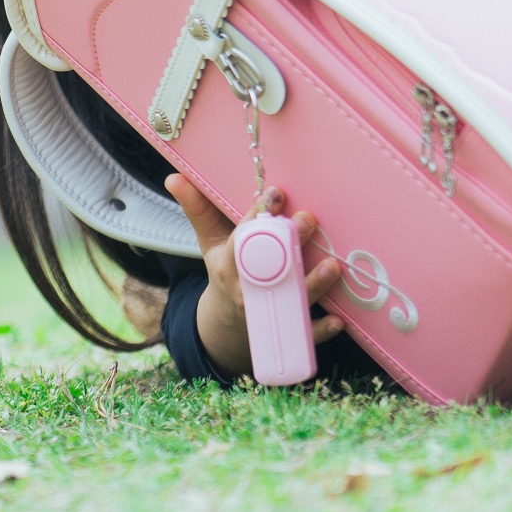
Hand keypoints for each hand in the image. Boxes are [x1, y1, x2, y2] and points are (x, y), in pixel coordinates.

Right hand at [168, 175, 345, 376]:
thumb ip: (197, 210)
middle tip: (307, 219)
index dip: (257, 216)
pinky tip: (337, 320)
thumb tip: (173, 177)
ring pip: (290, 299)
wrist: (229, 323)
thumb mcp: (209, 242)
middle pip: (268, 268)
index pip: (242, 238)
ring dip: (313, 283)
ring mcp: (267, 311)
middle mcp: (246, 289)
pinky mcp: (287, 330)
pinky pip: (305, 334)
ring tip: (331, 265)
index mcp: (226, 265)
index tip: (274, 194)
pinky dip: (321, 329)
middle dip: (287, 245)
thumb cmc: (226, 271)